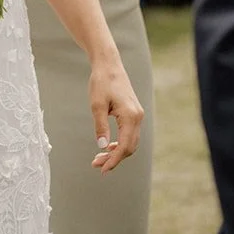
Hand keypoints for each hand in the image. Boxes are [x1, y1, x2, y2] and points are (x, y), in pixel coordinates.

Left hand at [88, 53, 144, 171]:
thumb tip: (102, 147)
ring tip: (99, 158)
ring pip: (130, 142)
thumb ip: (100, 126)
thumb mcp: (96, 105)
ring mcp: (137, 115)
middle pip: (129, 147)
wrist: (109, 65)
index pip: (124, 146)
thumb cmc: (101, 82)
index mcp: (130, 116)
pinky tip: (107, 146)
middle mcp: (138, 117)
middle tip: (96, 165)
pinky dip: (120, 143)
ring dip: (116, 152)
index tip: (102, 169)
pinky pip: (130, 134)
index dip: (113, 160)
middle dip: (114, 158)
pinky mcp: (134, 113)